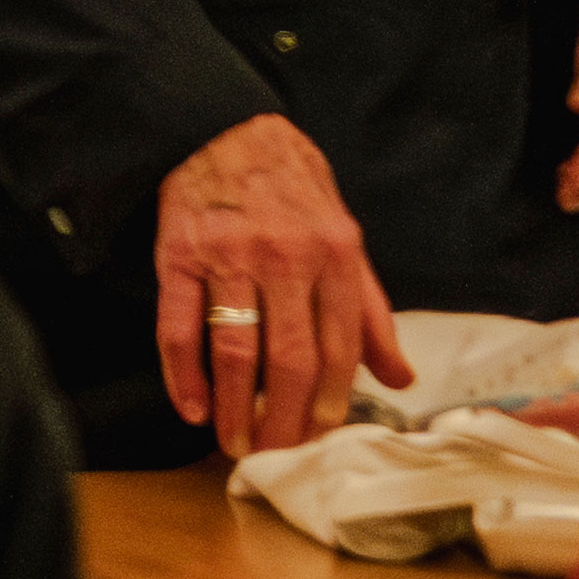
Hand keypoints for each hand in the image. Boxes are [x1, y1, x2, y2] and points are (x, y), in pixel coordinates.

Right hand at [153, 112, 408, 458]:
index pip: (340, 348)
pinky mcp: (178, 252)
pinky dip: (183, 373)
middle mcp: (285, 256)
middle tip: (275, 454)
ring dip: (236, 408)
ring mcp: (228, 255)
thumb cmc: (291, 185)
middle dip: (284, 419)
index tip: (321, 437)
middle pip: (290, 359)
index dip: (331, 403)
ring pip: (236, 349)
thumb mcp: (345, 236)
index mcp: (334, 254)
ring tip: (235, 443)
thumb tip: (400, 376)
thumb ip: (369, 309)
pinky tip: (192, 406)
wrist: (221, 123)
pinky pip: (179, 324)